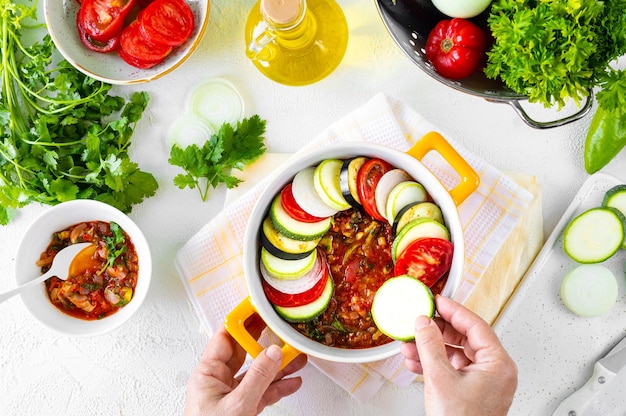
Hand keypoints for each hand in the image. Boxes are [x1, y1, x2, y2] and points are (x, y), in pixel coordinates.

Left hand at [184, 315, 307, 415]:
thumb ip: (257, 379)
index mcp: (207, 373)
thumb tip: (273, 353)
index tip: (260, 308)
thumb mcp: (237, 406)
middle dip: (267, 342)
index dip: (243, 321)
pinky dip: (279, 387)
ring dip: (279, 365)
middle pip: (245, 352)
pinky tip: (293, 381)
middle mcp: (218, 381)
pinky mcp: (243, 409)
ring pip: (258, 373)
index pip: (226, 337)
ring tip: (298, 355)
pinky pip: (263, 392)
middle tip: (284, 328)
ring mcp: (231, 396)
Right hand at [400, 296, 516, 415]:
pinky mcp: (472, 392)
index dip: (453, 310)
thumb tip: (423, 323)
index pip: (475, 325)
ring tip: (410, 345)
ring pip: (455, 354)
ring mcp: (484, 382)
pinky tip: (416, 362)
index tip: (437, 300)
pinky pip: (452, 369)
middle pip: (464, 338)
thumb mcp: (440, 378)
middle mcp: (495, 371)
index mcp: (498, 364)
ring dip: (431, 349)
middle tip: (420, 321)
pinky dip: (434, 364)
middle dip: (437, 332)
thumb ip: (430, 345)